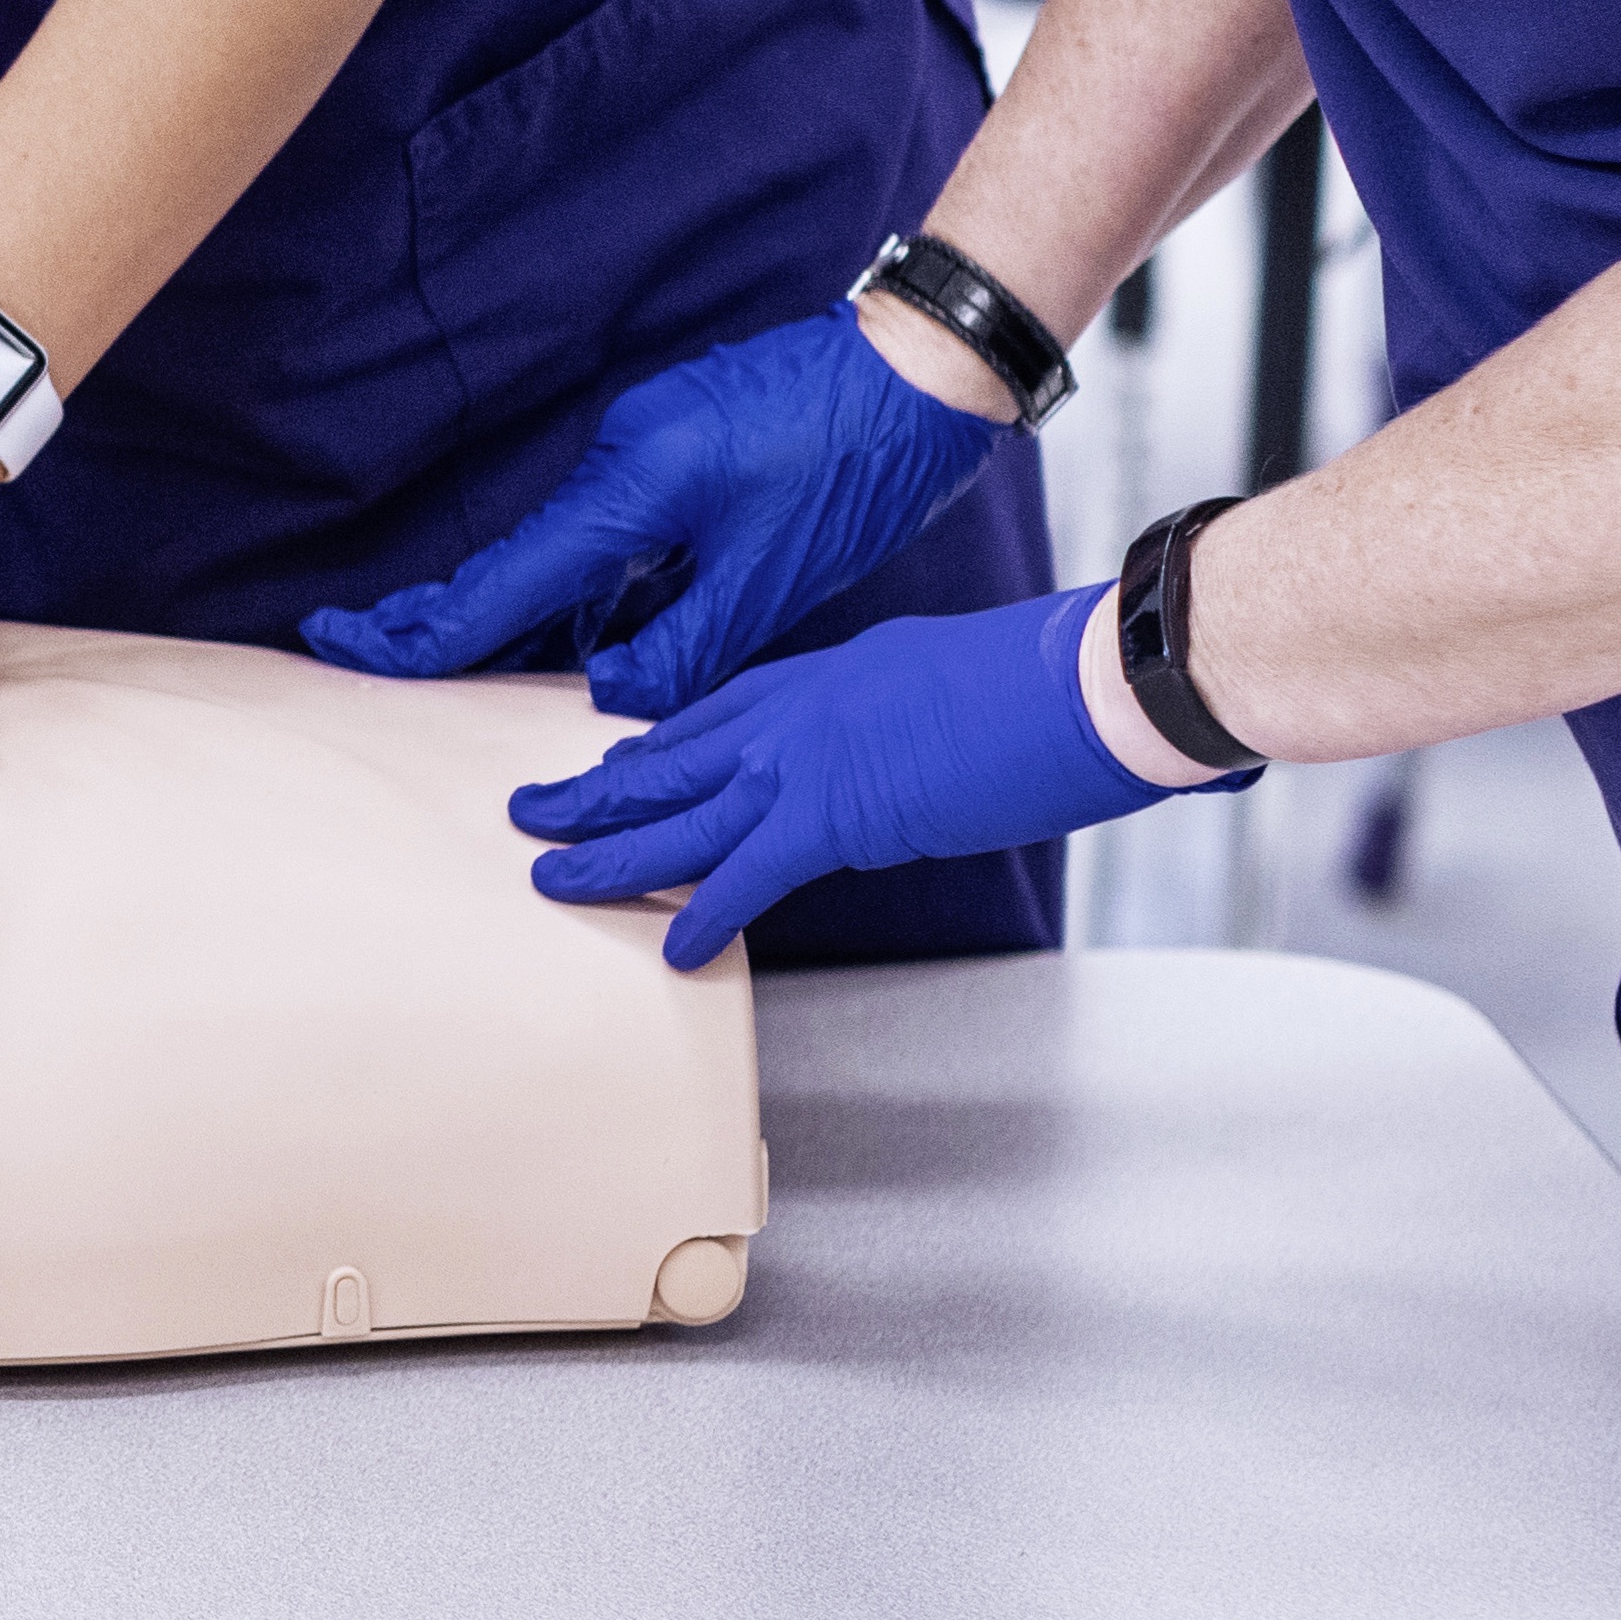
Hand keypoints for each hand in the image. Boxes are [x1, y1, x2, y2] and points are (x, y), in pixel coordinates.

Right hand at [310, 303, 1013, 715]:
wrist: (922, 368)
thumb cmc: (860, 466)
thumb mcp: (774, 580)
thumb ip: (682, 645)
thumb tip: (608, 689)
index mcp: (633, 485)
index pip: (511, 580)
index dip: (430, 629)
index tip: (351, 645)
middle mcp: (621, 456)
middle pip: (512, 556)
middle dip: (436, 612)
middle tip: (351, 643)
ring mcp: (646, 444)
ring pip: (562, 547)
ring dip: (515, 609)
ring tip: (441, 658)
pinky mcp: (678, 447)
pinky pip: (608, 529)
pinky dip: (580, 585)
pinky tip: (569, 635)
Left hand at [507, 591, 1216, 969]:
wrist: (1087, 678)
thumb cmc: (1049, 678)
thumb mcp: (951, 683)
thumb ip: (909, 717)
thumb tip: (910, 753)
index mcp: (827, 674)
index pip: (719, 715)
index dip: (657, 746)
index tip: (611, 763)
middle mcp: (799, 709)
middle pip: (673, 756)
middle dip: (598, 788)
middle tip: (533, 809)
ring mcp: (808, 759)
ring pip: (680, 811)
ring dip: (608, 848)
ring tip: (548, 874)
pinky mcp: (836, 815)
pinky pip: (749, 873)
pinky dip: (708, 911)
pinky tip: (673, 946)